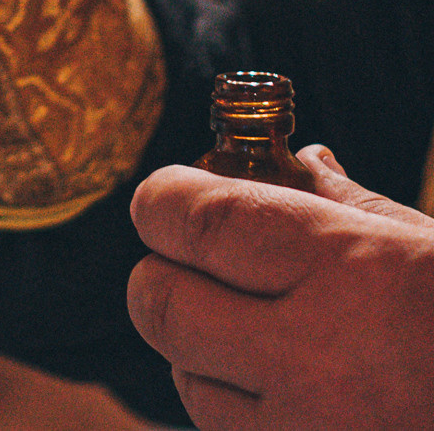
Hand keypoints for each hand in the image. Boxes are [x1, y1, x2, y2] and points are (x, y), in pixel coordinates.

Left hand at [127, 149, 433, 429]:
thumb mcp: (426, 242)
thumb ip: (344, 204)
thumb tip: (291, 159)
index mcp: (344, 269)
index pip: (186, 218)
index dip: (164, 200)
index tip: (172, 196)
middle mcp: (312, 356)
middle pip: (157, 302)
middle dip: (168, 274)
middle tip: (200, 263)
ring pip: (185, 382)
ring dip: (204, 353)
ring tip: (265, 335)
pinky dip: (242, 411)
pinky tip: (291, 390)